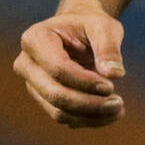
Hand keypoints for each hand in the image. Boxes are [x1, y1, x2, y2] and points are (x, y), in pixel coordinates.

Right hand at [14, 0, 126, 127]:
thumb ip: (109, 48)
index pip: (58, 69)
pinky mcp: (43, 99)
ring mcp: (32, 84)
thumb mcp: (104, 27)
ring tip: (118, 109)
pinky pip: (63, 117)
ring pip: (58, 111)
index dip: (85, 82)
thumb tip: (114, 74)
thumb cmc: (91, 25)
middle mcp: (26, 63)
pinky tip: (109, 113)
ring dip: (90, 115)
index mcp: (35, 38)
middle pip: (55, 94)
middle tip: (118, 103)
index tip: (111, 86)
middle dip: (88, 103)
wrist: (80, 31)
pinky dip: (88, 119)